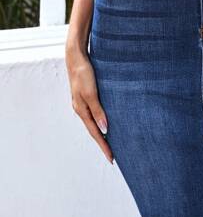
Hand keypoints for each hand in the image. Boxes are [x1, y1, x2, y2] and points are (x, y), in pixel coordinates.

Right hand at [65, 44, 113, 163]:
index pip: (95, 134)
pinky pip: (96, 114)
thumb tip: (105, 130)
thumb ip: (98, 111)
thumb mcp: (91, 93)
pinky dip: (101, 122)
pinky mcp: (88, 96)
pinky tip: (107, 123)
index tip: (112, 159)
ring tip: (112, 143)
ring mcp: (84, 103)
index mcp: (82, 110)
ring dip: (103, 134)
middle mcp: (82, 109)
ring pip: (95, 123)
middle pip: (94, 131)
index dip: (104, 146)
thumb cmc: (84, 74)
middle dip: (103, 144)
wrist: (77, 57)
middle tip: (113, 156)